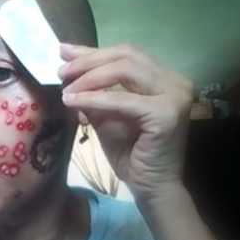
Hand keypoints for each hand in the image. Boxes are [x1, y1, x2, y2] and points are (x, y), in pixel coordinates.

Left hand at [59, 43, 193, 200]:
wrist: (152, 188)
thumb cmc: (131, 155)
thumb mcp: (106, 114)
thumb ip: (93, 88)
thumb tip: (66, 60)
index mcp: (166, 78)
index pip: (127, 54)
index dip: (94, 51)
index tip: (64, 52)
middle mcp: (176, 81)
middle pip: (127, 56)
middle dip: (89, 61)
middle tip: (62, 72)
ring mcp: (176, 95)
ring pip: (125, 70)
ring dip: (90, 77)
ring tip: (67, 88)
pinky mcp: (167, 113)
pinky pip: (122, 99)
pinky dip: (95, 98)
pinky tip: (73, 102)